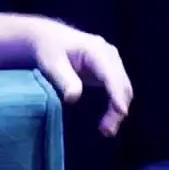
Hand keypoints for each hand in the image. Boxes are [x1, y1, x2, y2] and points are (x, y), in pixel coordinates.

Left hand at [30, 20, 132, 135]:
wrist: (46, 38)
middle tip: (107, 131)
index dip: (117, 94)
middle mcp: (109, 55)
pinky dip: (115, 105)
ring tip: (107, 130)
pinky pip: (116, 89)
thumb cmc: (47, 49)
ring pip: (122, 89)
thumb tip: (73, 98)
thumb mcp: (50, 63)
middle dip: (118, 108)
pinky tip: (108, 121)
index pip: (111, 75)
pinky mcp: (108, 71)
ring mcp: (111, 62)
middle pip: (121, 84)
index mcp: (97, 50)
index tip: (121, 111)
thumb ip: (63, 79)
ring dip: (118, 110)